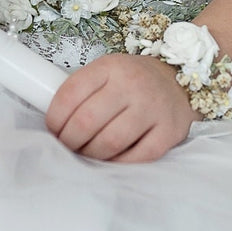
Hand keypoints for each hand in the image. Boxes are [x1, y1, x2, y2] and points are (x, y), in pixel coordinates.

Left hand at [46, 52, 196, 163]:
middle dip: (69, 140)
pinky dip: (117, 163)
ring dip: (90, 154)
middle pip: (87, 121)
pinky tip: (109, 160)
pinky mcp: (168, 133)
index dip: (54, 117)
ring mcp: (152, 109)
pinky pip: (136, 158)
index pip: (71, 93)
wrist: (179, 82)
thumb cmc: (134, 81)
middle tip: (66, 145)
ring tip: (84, 154)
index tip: (52, 129)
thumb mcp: (108, 71)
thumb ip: (84, 90)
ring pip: (109, 142)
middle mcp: (132, 85)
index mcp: (110, 67)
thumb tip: (55, 123)